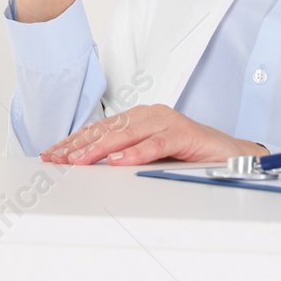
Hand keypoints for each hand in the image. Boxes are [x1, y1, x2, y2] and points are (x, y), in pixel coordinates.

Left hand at [40, 105, 265, 165]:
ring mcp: (167, 121)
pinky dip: (135, 153)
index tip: (51, 154)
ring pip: (127, 134)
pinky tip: (118, 162)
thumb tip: (89, 166)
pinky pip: (155, 144)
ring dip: (100, 149)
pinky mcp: (184, 133)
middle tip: (57, 158)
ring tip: (79, 161)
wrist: (229, 154)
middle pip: (107, 129)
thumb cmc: (188, 154)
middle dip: (78, 145)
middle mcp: (150, 114)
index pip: (100, 129)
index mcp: (139, 118)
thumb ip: (125, 155)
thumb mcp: (149, 155)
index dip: (74, 141)